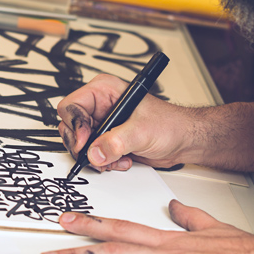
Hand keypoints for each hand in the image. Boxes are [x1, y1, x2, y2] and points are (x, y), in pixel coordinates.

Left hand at [39, 201, 253, 253]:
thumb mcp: (217, 230)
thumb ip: (192, 218)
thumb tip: (174, 206)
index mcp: (172, 239)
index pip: (122, 227)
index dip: (91, 223)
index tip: (66, 220)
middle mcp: (166, 250)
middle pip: (111, 247)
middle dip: (75, 250)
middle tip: (45, 253)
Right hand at [57, 74, 194, 171]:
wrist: (183, 141)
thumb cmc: (170, 124)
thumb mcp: (142, 131)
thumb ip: (117, 142)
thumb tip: (95, 152)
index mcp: (104, 91)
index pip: (72, 106)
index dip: (75, 125)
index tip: (85, 142)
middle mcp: (99, 106)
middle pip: (70, 126)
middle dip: (84, 146)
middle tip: (98, 155)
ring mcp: (101, 123)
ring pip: (79, 143)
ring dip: (95, 157)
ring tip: (116, 158)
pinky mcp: (106, 140)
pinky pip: (91, 154)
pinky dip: (103, 162)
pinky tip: (122, 160)